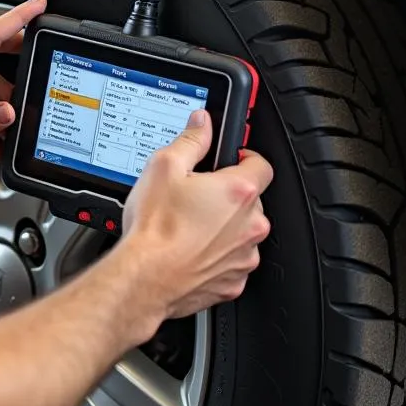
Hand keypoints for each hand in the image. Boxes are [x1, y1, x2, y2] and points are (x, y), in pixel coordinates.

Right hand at [118, 110, 272, 324]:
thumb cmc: (154, 228)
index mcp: (238, 192)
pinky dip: (216, 255)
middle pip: (250, 200)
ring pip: (242, 232)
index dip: (245, 157)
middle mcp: (250, 225)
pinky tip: (190, 249)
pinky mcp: (233, 281)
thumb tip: (202, 124)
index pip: (261, 164)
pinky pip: (232, 261)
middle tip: (197, 195)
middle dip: (227, 195)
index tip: (232, 159)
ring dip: (224, 227)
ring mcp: (244, 256)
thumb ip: (191, 140)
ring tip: (189, 225)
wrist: (144, 278)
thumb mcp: (164, 166)